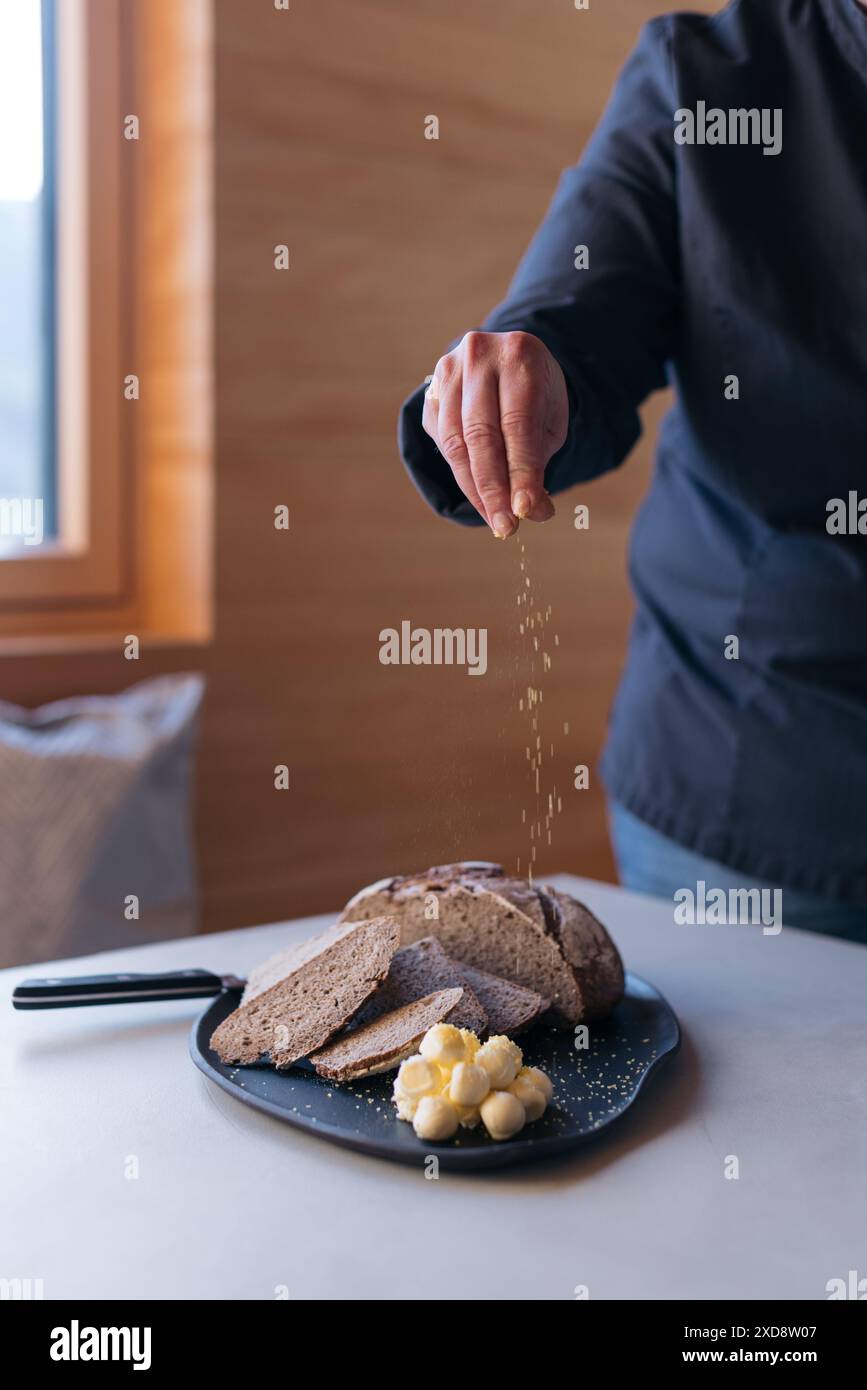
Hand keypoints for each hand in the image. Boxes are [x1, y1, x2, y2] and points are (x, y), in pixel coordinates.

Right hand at [422, 330, 568, 536]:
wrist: (504, 356)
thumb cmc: (534, 393)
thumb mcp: (550, 417)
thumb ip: (538, 459)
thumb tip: (531, 511)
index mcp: (519, 355)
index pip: (518, 424)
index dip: (521, 471)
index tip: (526, 511)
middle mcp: (478, 357)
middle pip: (481, 436)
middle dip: (494, 489)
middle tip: (506, 527)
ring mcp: (447, 373)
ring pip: (456, 444)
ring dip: (475, 489)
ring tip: (495, 518)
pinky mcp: (430, 392)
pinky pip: (442, 443)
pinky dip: (462, 474)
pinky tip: (480, 495)